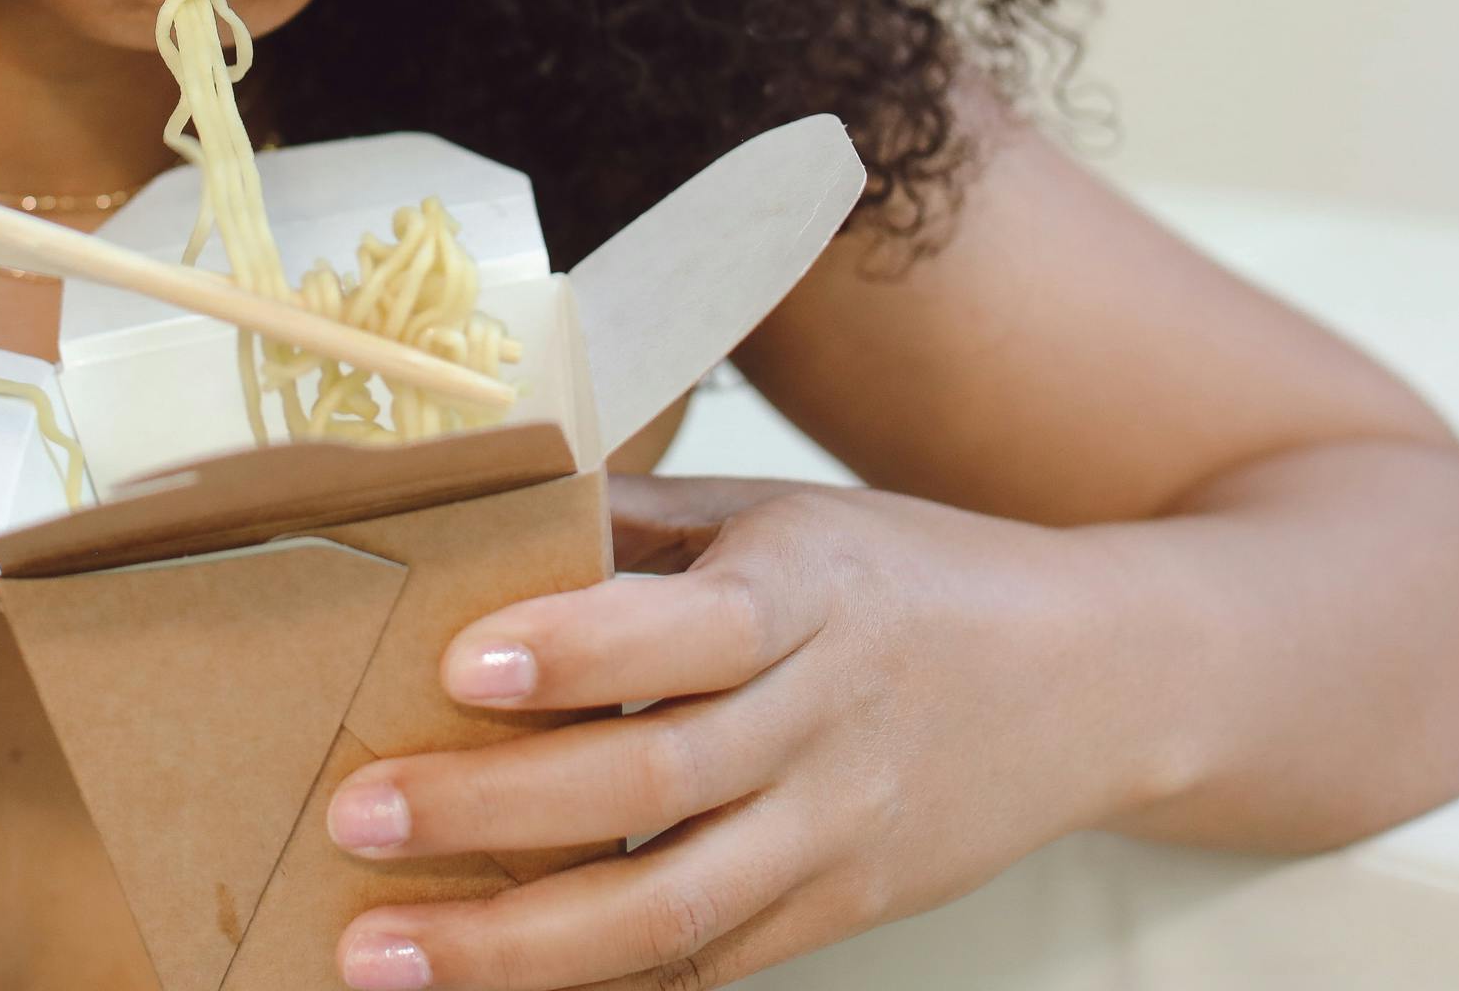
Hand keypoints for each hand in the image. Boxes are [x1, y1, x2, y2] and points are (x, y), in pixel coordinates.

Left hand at [324, 475, 1151, 989]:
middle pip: (657, 780)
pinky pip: (709, 964)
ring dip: (515, 945)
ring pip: (673, 908)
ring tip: (380, 954)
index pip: (695, 630)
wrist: (1101, 675)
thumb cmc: (908, 571)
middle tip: (358, 815)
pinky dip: (595, 986)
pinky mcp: (843, 909)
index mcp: (816, 589)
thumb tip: (473, 517)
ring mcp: (840, 828)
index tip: (460, 660)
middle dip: (494, 807)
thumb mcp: (790, 514)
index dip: (579, 651)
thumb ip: (643, 524)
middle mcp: (831, 715)